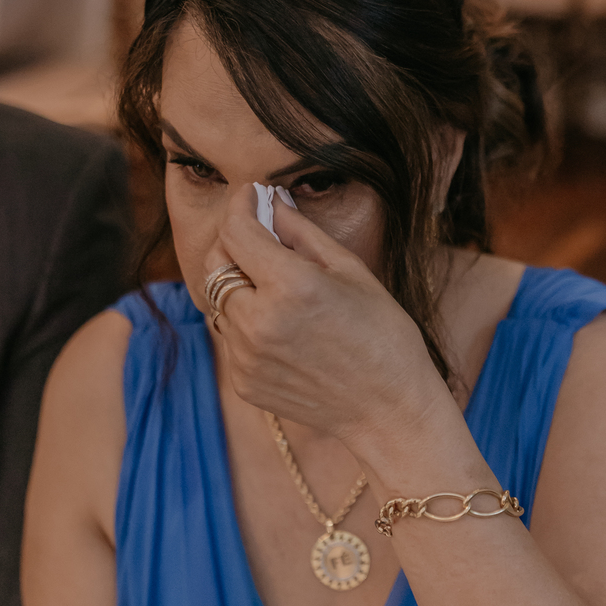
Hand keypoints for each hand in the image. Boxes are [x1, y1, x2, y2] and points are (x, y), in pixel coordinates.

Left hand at [204, 184, 450, 469]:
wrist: (389, 409)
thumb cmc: (384, 335)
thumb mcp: (352, 271)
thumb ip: (302, 233)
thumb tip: (271, 203)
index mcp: (291, 286)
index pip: (238, 231)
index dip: (241, 205)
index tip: (251, 195)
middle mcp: (259, 321)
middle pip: (217, 262)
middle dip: (235, 241)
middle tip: (262, 235)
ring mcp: (246, 356)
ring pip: (219, 299)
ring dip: (241, 283)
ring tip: (279, 286)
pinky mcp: (243, 381)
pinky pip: (230, 335)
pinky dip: (247, 320)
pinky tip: (284, 326)